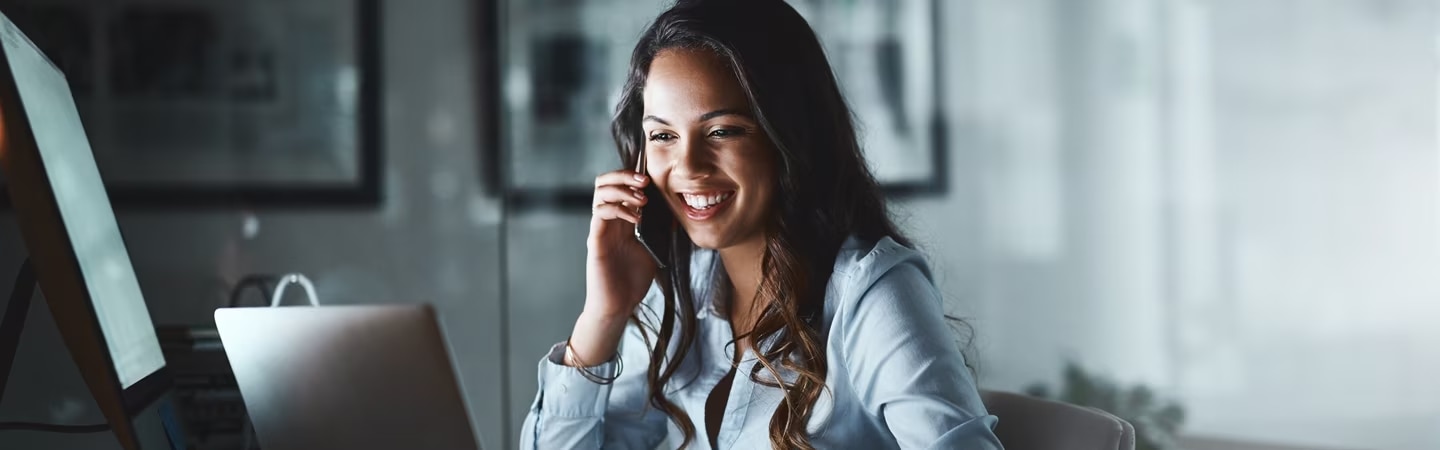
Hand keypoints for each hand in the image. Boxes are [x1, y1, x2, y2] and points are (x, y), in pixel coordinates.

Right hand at [566, 170, 657, 366]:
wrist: (618, 306)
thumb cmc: (632, 281)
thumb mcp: (653, 249)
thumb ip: (658, 231)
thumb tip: (675, 212)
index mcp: (620, 221)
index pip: (619, 187)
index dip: (632, 177)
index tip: (652, 178)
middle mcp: (607, 221)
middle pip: (604, 182)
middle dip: (624, 175)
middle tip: (645, 181)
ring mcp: (599, 229)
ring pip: (600, 192)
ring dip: (622, 189)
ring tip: (642, 200)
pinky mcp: (595, 240)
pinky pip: (601, 213)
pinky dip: (619, 209)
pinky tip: (636, 218)